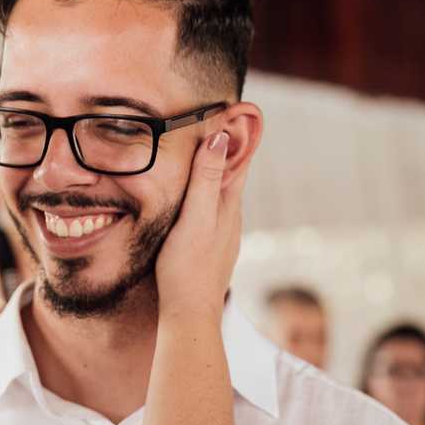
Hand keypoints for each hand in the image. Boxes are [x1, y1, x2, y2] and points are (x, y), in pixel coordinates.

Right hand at [154, 132, 241, 321]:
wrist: (189, 313)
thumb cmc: (187, 266)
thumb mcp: (194, 217)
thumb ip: (205, 179)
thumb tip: (218, 138)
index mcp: (227, 205)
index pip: (237, 161)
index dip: (236, 137)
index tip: (236, 112)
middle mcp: (229, 219)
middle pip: (229, 176)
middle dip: (225, 152)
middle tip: (216, 125)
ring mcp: (221, 236)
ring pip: (220, 196)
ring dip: (214, 175)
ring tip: (203, 156)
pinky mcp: (210, 250)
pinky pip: (210, 214)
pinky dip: (205, 198)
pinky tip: (193, 202)